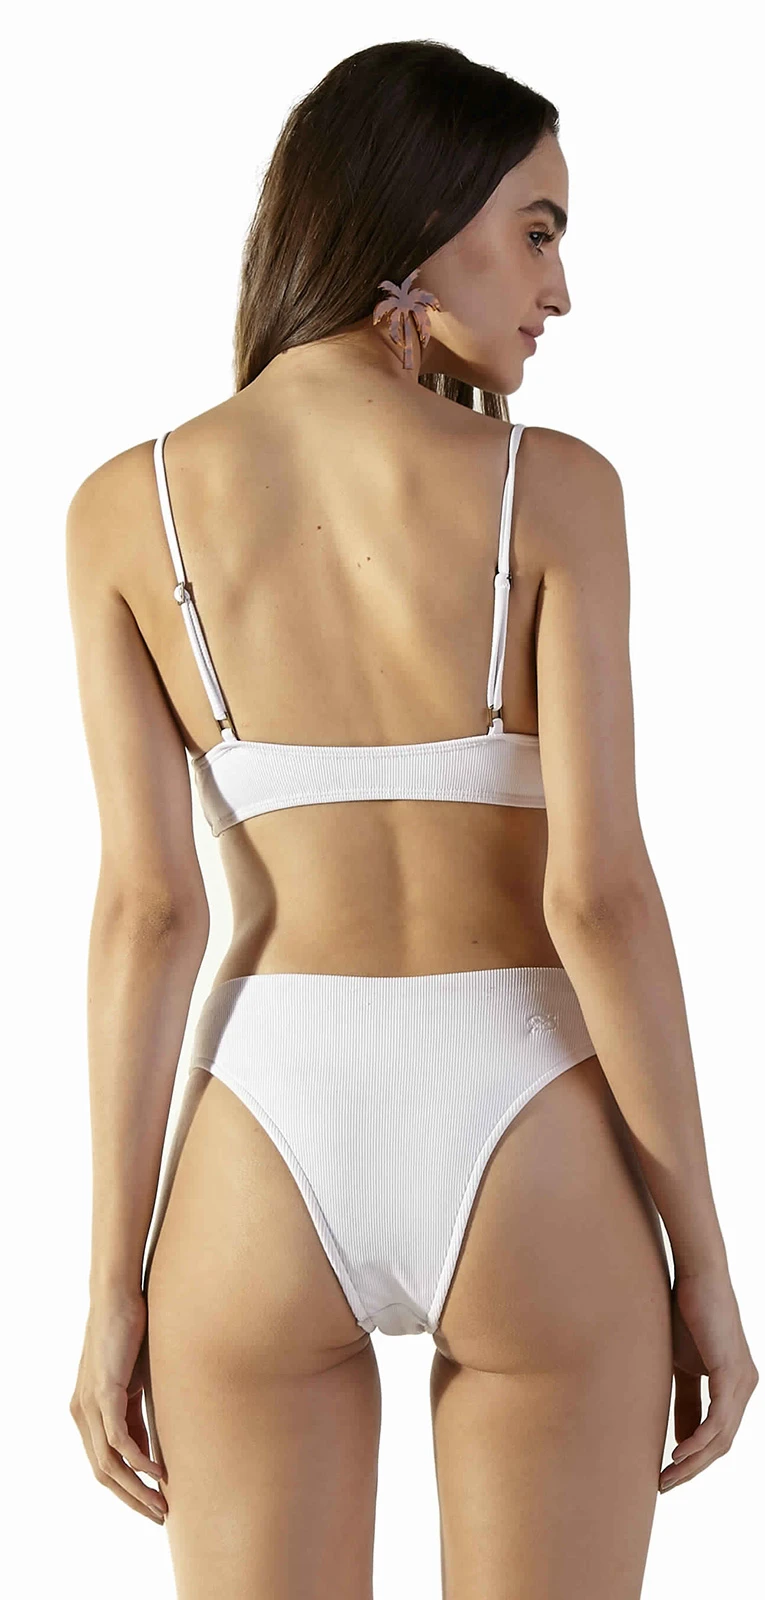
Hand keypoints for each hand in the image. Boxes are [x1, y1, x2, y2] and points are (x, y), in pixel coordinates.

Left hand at [69, 1292, 167, 1522]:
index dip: (129, 1488)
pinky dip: (139, 1460)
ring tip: (163, 1503)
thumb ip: (135, 1412)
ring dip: (138, 1488)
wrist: (116, 1296)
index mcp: (87, 1413)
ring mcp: (90, 1405)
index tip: (154, 1503)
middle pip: (104, 1473)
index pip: (105, 1465)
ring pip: (109, 1463)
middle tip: (160, 1515)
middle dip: (133, 1499)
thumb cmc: (128, 1333)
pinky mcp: (103, 1392)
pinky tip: (159, 1472)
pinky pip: (118, 1439)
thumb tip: (150, 1447)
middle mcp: (82, 1414)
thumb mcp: (133, 1382)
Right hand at [659, 1265, 757, 1492]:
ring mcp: (743, 1382)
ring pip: (721, 1437)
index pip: (718, 1436)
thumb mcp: (681, 1365)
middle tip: (665, 1485)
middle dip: (693, 1469)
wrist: (697, 1276)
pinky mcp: (731, 1372)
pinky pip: (718, 1418)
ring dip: (693, 1462)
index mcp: (736, 1388)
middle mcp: (746, 1389)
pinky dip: (698, 1439)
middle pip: (722, 1444)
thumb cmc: (686, 1315)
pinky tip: (680, 1453)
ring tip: (667, 1475)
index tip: (669, 1475)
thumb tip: (679, 1437)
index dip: (695, 1460)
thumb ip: (686, 1400)